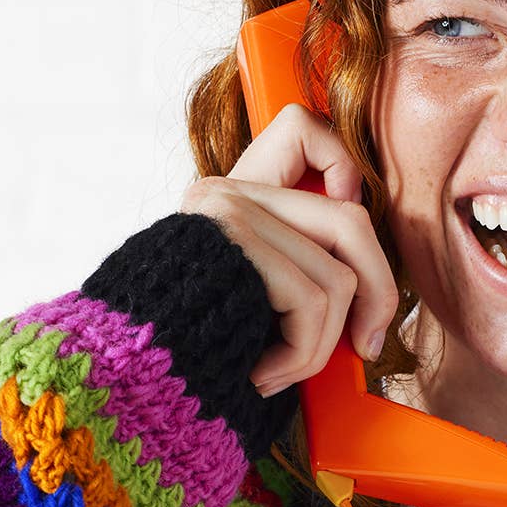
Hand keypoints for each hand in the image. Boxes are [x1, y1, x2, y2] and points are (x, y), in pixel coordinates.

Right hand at [179, 102, 398, 394]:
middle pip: (350, 221)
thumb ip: (297, 277)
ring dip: (319, 349)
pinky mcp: (232, 238)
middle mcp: (229, 192)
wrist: (128, 376)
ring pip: (338, 277)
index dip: (344, 171)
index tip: (347, 229)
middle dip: (378, 294)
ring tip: (281, 375)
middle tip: (365, 346)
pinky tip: (262, 375)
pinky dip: (300, 356)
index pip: (302, 130)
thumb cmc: (190, 358)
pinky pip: (312, 301)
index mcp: (234, 198)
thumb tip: (376, 300)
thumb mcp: (251, 309)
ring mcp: (229, 210)